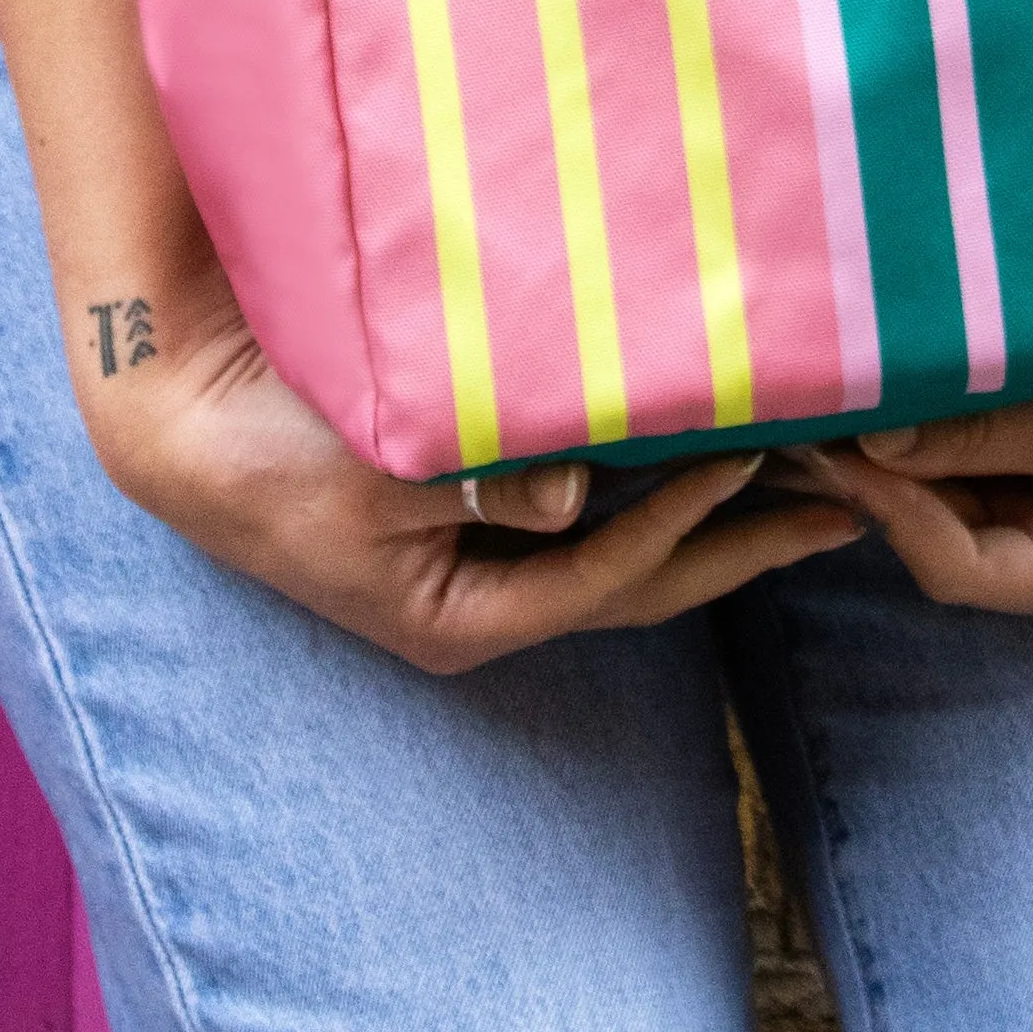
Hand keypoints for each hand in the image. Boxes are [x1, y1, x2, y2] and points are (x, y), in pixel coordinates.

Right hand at [85, 297, 863, 668]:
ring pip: (625, 544)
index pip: (610, 581)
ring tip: (809, 468)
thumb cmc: (268, 445)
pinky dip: (652, 471)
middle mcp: (484, 602)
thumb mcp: (363, 470)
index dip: (690, 525)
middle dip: (745, 543)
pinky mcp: (472, 511)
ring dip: (711, 508)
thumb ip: (466, 481)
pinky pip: (589, 502)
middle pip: (642, 581)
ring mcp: (480, 561)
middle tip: (851, 500)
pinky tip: (702, 438)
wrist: (181, 412)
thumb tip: (567, 503)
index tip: (763, 458)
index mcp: (460, 618)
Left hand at [806, 210, 1032, 622]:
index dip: (891, 509)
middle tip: (807, 403)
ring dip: (894, 433)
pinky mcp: (1030, 440)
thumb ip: (975, 427)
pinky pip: (958, 433)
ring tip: (833, 376)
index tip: (841, 444)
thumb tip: (866, 439)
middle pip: (931, 523)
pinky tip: (883, 361)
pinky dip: (926, 404)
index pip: (950, 566)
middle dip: (876, 470)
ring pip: (936, 475)